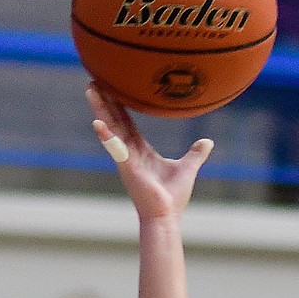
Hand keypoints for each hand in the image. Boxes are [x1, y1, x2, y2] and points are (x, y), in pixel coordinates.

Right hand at [88, 83, 213, 221]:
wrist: (167, 217)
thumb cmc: (173, 197)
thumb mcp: (187, 168)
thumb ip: (195, 154)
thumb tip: (207, 142)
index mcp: (140, 151)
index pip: (127, 122)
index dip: (119, 105)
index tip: (112, 88)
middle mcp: (129, 153)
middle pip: (115, 121)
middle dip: (104, 101)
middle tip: (94, 80)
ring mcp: (126, 160)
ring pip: (111, 129)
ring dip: (100, 109)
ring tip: (91, 89)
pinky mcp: (127, 168)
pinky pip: (116, 149)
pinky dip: (107, 136)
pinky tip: (97, 122)